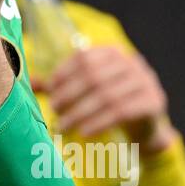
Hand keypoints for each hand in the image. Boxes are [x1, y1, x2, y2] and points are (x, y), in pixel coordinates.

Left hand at [39, 47, 177, 153]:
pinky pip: (123, 112)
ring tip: (63, 126)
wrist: (146, 127)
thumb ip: (62, 85)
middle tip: (54, 111)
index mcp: (113, 53)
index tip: (49, 91)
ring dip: (81, 113)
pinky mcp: (154, 103)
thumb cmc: (109, 104)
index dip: (64, 74)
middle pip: (94, 77)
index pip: (84, 58)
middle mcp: (132, 62)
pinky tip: (84, 132)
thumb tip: (30, 83)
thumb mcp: (87, 91)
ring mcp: (146, 81)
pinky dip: (100, 122)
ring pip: (107, 96)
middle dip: (70, 95)